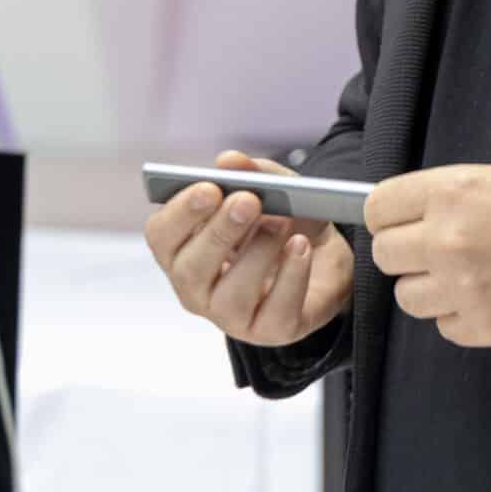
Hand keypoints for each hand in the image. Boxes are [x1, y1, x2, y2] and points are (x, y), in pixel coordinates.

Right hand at [144, 149, 354, 347]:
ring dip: (258, 253)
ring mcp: (231, 316)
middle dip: (219, 232)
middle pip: (190, 269)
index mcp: (184, 250)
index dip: (180, 213)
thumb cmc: (285, 224)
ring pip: (230, 295)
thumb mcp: (274, 189)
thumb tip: (229, 160)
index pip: (161, 236)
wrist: (329, 260)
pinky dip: (290, 276)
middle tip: (248, 201)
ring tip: (282, 223)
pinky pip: (275, 311)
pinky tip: (300, 248)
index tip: (208, 188)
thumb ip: (253, 172)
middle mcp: (198, 288)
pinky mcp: (271, 331)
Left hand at [366, 162, 490, 347]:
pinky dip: (458, 316)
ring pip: (406, 297)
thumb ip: (453, 195)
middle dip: (406, 252)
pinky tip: (486, 297)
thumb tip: (417, 210)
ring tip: (464, 276)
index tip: (401, 218)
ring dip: (428, 287)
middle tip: (436, 248)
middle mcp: (447, 239)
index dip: (389, 214)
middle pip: (385, 254)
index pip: (377, 207)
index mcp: (452, 191)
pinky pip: (443, 326)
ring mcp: (461, 287)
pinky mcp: (481, 325)